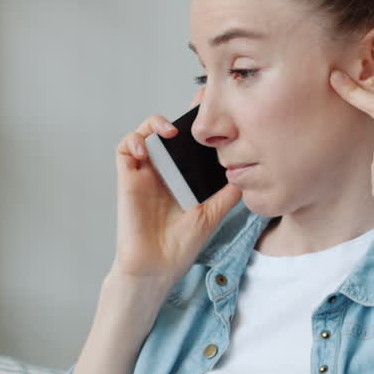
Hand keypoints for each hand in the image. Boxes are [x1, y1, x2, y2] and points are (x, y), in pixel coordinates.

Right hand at [111, 87, 243, 286]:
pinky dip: (133, 140)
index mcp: (179, 179)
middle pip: (165, 133)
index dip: (197, 125)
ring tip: (171, 130)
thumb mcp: (212, 214)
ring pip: (142, 134)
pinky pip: (124, 149)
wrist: (157, 269)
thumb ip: (227, 194)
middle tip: (200, 104)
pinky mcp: (127, 180)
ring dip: (153, 124)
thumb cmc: (179, 247)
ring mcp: (143, 175)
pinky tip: (147, 148)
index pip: (187, 145)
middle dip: (180, 114)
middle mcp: (161, 173)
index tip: (214, 107)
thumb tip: (250, 174)